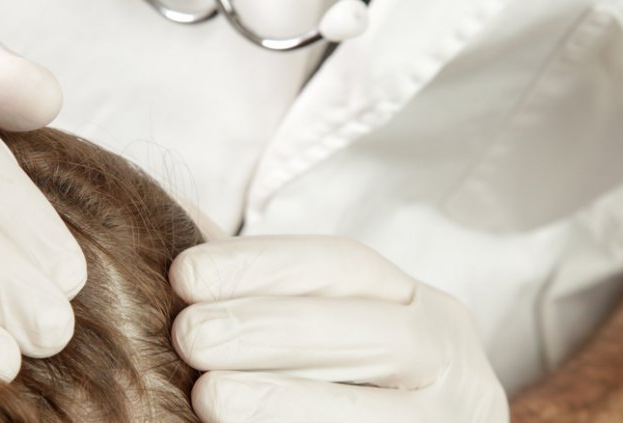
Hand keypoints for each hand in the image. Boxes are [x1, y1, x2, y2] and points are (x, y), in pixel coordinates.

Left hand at [171, 235, 508, 421]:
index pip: (347, 266)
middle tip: (190, 334)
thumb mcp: (322, 331)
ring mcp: (449, 422)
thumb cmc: (345, 391)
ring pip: (372, 409)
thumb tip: (171, 213)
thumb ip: (258, 286)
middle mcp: (451, 361)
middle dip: (271, 328)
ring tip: (208, 395)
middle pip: (371, 334)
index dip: (264, 264)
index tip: (185, 273)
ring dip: (284, 398)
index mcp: (424, 308)